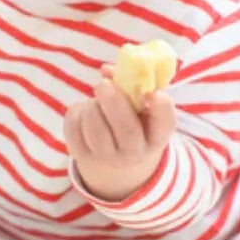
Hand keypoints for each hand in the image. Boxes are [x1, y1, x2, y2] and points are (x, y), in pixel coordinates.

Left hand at [63, 69, 175, 201]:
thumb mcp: (142, 113)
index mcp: (156, 137)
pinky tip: (84, 112)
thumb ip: (131, 88)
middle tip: (103, 85)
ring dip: (93, 106)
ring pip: (96, 130)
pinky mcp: (81, 156)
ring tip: (96, 100)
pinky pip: (74, 128)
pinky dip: (76, 112)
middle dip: (114, 104)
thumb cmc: (133, 128)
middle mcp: (134, 153)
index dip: (161, 107)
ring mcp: (107, 158)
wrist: (116, 168)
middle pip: (127, 130)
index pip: (165, 123)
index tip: (152, 92)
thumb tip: (107, 70)